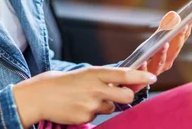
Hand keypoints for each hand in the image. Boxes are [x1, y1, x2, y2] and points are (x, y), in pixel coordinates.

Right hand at [12, 66, 156, 126]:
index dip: (139, 77)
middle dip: (126, 96)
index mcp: (94, 73)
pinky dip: (91, 112)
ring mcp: (91, 104)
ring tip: (86, 98)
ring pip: (111, 107)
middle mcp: (95, 88)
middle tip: (120, 94)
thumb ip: (101, 78)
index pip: (123, 75)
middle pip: (125, 96)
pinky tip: (78, 106)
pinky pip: (97, 116)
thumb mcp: (82, 74)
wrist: (40, 96)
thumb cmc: (61, 82)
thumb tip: (121, 81)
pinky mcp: (85, 117)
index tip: (151, 77)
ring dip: (104, 104)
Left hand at [127, 11, 191, 92]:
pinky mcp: (143, 77)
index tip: (189, 18)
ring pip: (161, 62)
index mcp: (171, 53)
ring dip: (163, 52)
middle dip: (178, 38)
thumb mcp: (155, 42)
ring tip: (164, 43)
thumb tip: (173, 14)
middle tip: (182, 26)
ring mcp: (155, 70)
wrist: (134, 79)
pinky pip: (143, 72)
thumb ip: (164, 30)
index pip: (180, 40)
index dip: (185, 29)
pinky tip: (143, 61)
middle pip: (174, 50)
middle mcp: (166, 62)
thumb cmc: (147, 57)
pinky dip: (144, 67)